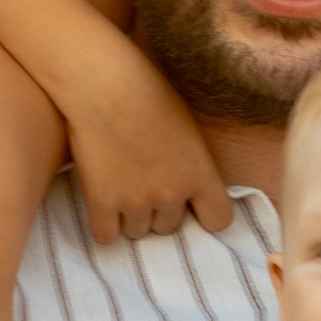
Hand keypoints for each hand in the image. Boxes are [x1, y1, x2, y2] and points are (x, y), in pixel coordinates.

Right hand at [59, 36, 233, 244]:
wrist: (104, 84)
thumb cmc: (147, 93)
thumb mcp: (187, 128)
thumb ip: (192, 164)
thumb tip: (187, 191)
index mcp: (200, 174)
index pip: (219, 220)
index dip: (205, 215)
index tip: (193, 207)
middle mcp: (172, 194)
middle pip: (169, 226)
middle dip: (157, 210)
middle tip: (142, 183)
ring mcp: (135, 201)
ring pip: (137, 231)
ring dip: (130, 216)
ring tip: (119, 186)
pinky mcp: (102, 202)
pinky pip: (106, 237)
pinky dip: (105, 226)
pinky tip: (103, 207)